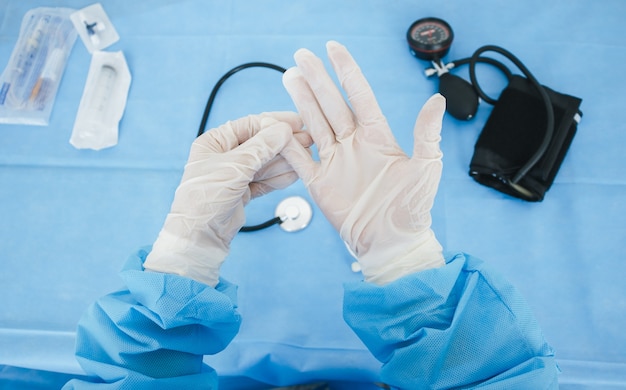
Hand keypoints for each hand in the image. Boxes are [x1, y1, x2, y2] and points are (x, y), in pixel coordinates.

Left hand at [144, 112, 312, 286]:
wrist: (199, 237)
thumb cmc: (205, 199)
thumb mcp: (235, 167)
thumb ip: (261, 148)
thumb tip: (284, 130)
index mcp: (214, 142)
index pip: (250, 125)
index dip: (275, 123)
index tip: (298, 123)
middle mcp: (224, 156)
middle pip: (260, 143)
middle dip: (283, 144)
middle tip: (307, 142)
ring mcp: (234, 175)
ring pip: (265, 163)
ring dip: (284, 161)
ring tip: (304, 158)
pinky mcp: (242, 192)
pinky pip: (265, 180)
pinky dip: (279, 178)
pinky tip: (294, 174)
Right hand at [281, 41, 445, 284]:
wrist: (391, 243)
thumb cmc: (412, 208)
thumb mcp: (426, 168)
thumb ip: (427, 134)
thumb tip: (437, 98)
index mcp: (377, 137)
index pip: (359, 96)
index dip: (347, 72)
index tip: (334, 48)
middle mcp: (353, 144)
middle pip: (331, 105)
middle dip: (317, 80)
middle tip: (301, 56)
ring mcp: (334, 162)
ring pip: (314, 124)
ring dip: (301, 102)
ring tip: (289, 77)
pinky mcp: (320, 183)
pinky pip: (300, 159)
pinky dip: (287, 143)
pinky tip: (277, 124)